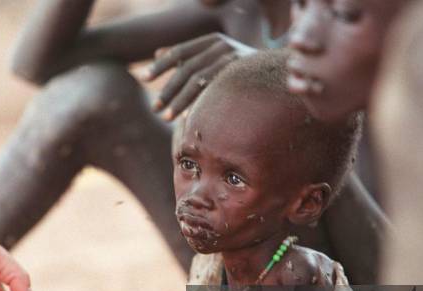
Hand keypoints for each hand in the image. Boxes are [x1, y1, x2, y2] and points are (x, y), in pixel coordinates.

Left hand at [139, 33, 255, 120]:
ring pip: (198, 80)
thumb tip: (158, 52)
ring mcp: (234, 60)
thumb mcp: (214, 57)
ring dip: (179, 101)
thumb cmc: (241, 69)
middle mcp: (222, 46)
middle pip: (186, 68)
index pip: (179, 52)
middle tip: (154, 108)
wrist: (281, 73)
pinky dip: (199, 103)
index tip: (142, 77)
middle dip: (167, 90)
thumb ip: (188, 56)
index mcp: (212, 40)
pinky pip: (215, 90)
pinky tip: (188, 117)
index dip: (159, 65)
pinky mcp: (242, 77)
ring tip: (166, 117)